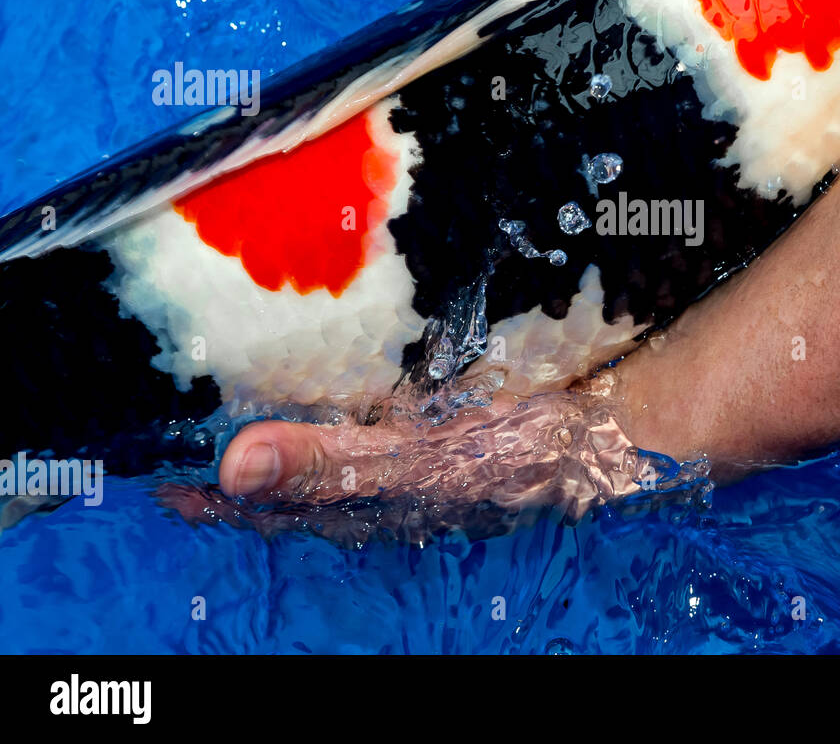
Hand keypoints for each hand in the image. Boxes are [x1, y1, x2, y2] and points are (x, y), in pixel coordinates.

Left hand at [162, 384, 657, 542]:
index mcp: (372, 500)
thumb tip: (235, 465)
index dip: (217, 497)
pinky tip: (349, 395)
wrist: (614, 435)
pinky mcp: (450, 436)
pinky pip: (379, 433)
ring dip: (290, 445)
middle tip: (190, 455)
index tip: (164, 484)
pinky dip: (343, 421)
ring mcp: (422, 464)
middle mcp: (390, 487)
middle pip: (299, 489)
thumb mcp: (421, 460)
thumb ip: (333, 461)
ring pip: (338, 461)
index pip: (274, 505)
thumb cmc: (520, 452)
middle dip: (244, 475)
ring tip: (249, 426)